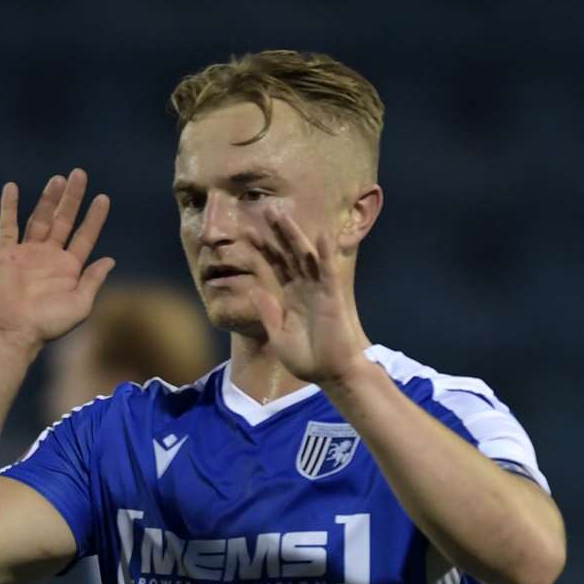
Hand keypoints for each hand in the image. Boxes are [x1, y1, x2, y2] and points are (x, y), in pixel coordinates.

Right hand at [0, 169, 114, 351]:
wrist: (14, 332)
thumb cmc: (49, 324)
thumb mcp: (80, 304)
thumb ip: (93, 280)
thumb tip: (110, 259)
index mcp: (69, 268)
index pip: (85, 236)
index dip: (94, 217)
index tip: (103, 198)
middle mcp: (49, 257)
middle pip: (63, 220)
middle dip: (72, 198)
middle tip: (79, 174)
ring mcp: (27, 254)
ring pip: (40, 219)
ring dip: (48, 199)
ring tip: (57, 179)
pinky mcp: (6, 255)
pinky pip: (7, 227)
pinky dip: (9, 207)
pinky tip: (12, 189)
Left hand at [244, 203, 371, 387]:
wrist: (329, 374)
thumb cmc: (307, 359)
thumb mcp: (279, 335)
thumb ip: (268, 312)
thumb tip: (254, 290)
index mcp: (289, 297)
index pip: (275, 267)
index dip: (264, 250)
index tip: (250, 231)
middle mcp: (304, 288)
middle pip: (289, 254)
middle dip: (279, 233)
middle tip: (268, 209)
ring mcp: (318, 290)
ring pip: (306, 256)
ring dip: (296, 236)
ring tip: (284, 215)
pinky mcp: (332, 297)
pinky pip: (328, 272)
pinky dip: (324, 254)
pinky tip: (321, 236)